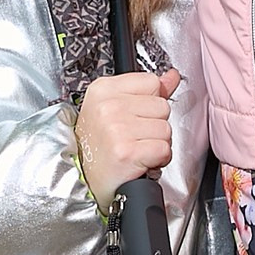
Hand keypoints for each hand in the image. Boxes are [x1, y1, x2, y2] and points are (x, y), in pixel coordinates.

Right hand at [75, 69, 180, 207]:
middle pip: (162, 106)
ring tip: (136, 148)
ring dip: (157, 143)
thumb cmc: (97, 145)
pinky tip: (141, 160)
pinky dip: (158, 159)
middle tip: (133, 136)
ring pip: (166, 129)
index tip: (135, 115)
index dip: (150, 102)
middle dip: (154, 124)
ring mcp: (117, 128)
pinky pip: (164, 149)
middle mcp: (109, 106)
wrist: (83, 178)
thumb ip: (146, 91)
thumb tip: (171, 77)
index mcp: (103, 89)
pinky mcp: (127, 151)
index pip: (151, 82)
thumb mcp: (113, 107)